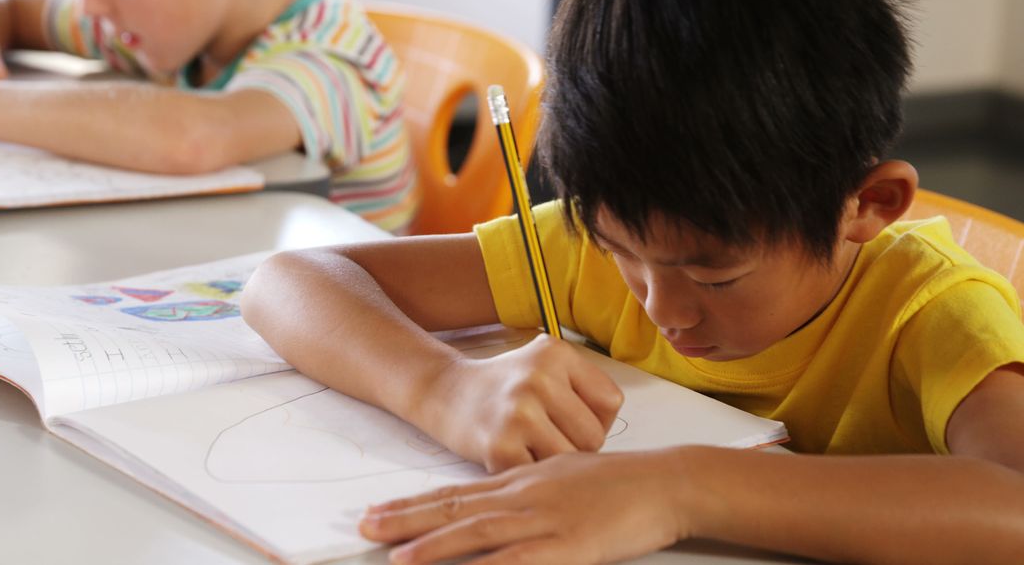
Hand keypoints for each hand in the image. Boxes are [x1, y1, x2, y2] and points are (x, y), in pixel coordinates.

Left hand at [360, 450, 693, 563]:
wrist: (667, 481)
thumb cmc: (621, 482)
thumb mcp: (566, 475)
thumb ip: (530, 490)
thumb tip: (498, 505)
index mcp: (523, 480)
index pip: (457, 493)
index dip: (414, 504)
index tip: (377, 511)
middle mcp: (524, 496)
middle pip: (456, 510)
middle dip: (406, 521)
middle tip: (364, 528)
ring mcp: (545, 520)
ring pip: (480, 534)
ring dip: (435, 546)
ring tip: (395, 556)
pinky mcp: (570, 546)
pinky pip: (522, 561)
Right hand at [421, 334, 623, 472]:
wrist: (445, 393)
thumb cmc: (505, 387)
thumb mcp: (546, 364)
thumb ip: (585, 389)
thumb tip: (615, 446)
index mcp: (556, 353)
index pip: (610, 402)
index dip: (596, 418)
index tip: (569, 417)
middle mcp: (538, 378)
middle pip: (593, 437)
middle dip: (576, 445)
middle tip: (547, 435)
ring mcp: (518, 413)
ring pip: (570, 460)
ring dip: (555, 462)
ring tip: (532, 445)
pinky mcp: (500, 447)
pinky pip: (540, 476)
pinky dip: (530, 472)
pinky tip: (513, 453)